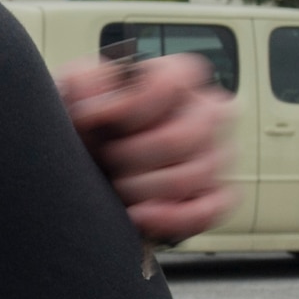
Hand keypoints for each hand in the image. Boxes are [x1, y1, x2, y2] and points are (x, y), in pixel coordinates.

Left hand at [59, 51, 237, 243]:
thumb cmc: (97, 129)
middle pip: (179, 138)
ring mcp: (216, 156)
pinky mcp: (216, 196)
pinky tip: (140, 214)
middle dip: (132, 156)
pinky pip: (206, 212)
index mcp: (179, 80)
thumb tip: (90, 93)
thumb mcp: (81, 98)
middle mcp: (206, 115)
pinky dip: (170, 218)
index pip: (172, 83)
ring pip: (190, 177)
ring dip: (142, 188)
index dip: (132, 105)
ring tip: (120, 185)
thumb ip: (82, 83)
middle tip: (109, 159)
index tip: (98, 119)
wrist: (94, 168)